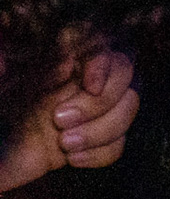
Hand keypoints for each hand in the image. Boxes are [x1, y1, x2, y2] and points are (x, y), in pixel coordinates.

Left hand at [0, 51, 138, 192]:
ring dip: (101, 131)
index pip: (97, 40)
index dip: (104, 61)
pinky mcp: (91, 140)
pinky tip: (71, 159)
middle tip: (59, 120)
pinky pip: (119, 143)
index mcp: (51, 57)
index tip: (89, 86)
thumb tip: (6, 57)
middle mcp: (76, 78)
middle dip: (101, 102)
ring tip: (64, 144)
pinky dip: (99, 154)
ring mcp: (88, 110)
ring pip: (128, 108)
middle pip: (125, 73)